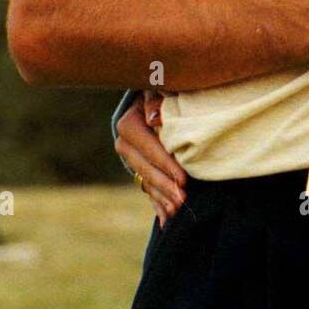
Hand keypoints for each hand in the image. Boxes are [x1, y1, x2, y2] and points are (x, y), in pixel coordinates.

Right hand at [114, 92, 187, 227]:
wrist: (157, 93)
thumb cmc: (166, 88)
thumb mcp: (162, 87)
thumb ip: (157, 98)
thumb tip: (153, 118)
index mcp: (130, 122)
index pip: (147, 146)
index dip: (164, 163)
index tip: (183, 178)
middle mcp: (124, 142)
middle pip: (144, 167)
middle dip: (164, 186)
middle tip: (183, 200)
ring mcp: (130, 158)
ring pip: (144, 181)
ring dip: (160, 198)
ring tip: (177, 211)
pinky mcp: (138, 168)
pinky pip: (146, 188)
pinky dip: (156, 204)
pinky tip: (165, 221)